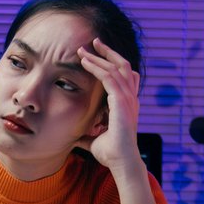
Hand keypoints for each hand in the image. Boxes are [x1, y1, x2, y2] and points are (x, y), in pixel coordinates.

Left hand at [74, 39, 144, 180]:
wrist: (121, 162)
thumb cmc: (110, 153)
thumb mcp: (94, 138)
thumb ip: (85, 132)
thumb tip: (72, 135)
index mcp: (128, 104)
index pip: (124, 75)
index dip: (112, 62)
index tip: (96, 54)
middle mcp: (131, 98)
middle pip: (123, 65)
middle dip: (108, 52)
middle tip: (94, 41)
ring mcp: (128, 99)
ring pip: (116, 68)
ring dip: (99, 56)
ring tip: (85, 48)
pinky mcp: (122, 102)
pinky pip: (109, 77)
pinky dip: (97, 67)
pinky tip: (85, 61)